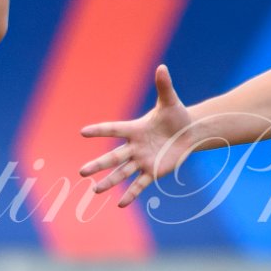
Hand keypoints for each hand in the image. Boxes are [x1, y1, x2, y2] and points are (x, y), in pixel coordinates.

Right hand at [78, 64, 198, 206]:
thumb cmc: (176, 115)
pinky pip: (140, 184)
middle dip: (98, 165)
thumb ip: (164, 86)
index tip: (83, 132)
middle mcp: (135, 147)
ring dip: (109, 182)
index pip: (114, 129)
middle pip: (113, 157)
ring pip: (122, 173)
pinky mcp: (153, 172)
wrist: (189, 133)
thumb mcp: (170, 101)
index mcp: (135, 129)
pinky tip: (120, 204)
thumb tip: (162, 67)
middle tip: (82, 171)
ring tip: (95, 190)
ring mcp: (142, 160)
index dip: (100, 130)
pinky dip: (131, 194)